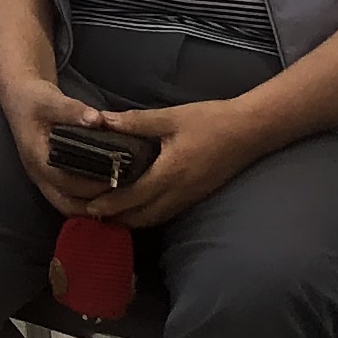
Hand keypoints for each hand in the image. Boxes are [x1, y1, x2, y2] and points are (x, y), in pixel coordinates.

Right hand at [0, 70, 118, 218]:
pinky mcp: (50, 177)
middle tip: (124, 195)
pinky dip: (87, 202)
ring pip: (68, 206)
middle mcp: (39, 175)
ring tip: (119, 199)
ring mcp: (44, 179)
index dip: (93, 185)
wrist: (19, 97)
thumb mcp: (50, 99)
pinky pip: (69, 199)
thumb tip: (97, 120)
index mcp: (37, 159)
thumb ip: (72, 110)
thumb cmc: (33, 98)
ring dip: (92, 207)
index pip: (67, 183)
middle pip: (68, 205)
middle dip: (95, 205)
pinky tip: (108, 196)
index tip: (119, 178)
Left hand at [88, 98, 272, 226]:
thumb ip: (136, 122)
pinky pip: (166, 213)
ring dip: (131, 219)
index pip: (132, 197)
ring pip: (154, 218)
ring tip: (109, 214)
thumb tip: (102, 121)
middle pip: (141, 216)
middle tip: (90, 213)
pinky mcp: (196, 196)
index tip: (87, 207)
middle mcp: (178, 192)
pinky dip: (147, 215)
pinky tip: (138, 207)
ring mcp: (189, 198)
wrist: (250, 131)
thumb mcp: (171, 117)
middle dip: (115, 218)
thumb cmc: (210, 121)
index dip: (109, 205)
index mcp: (169, 173)